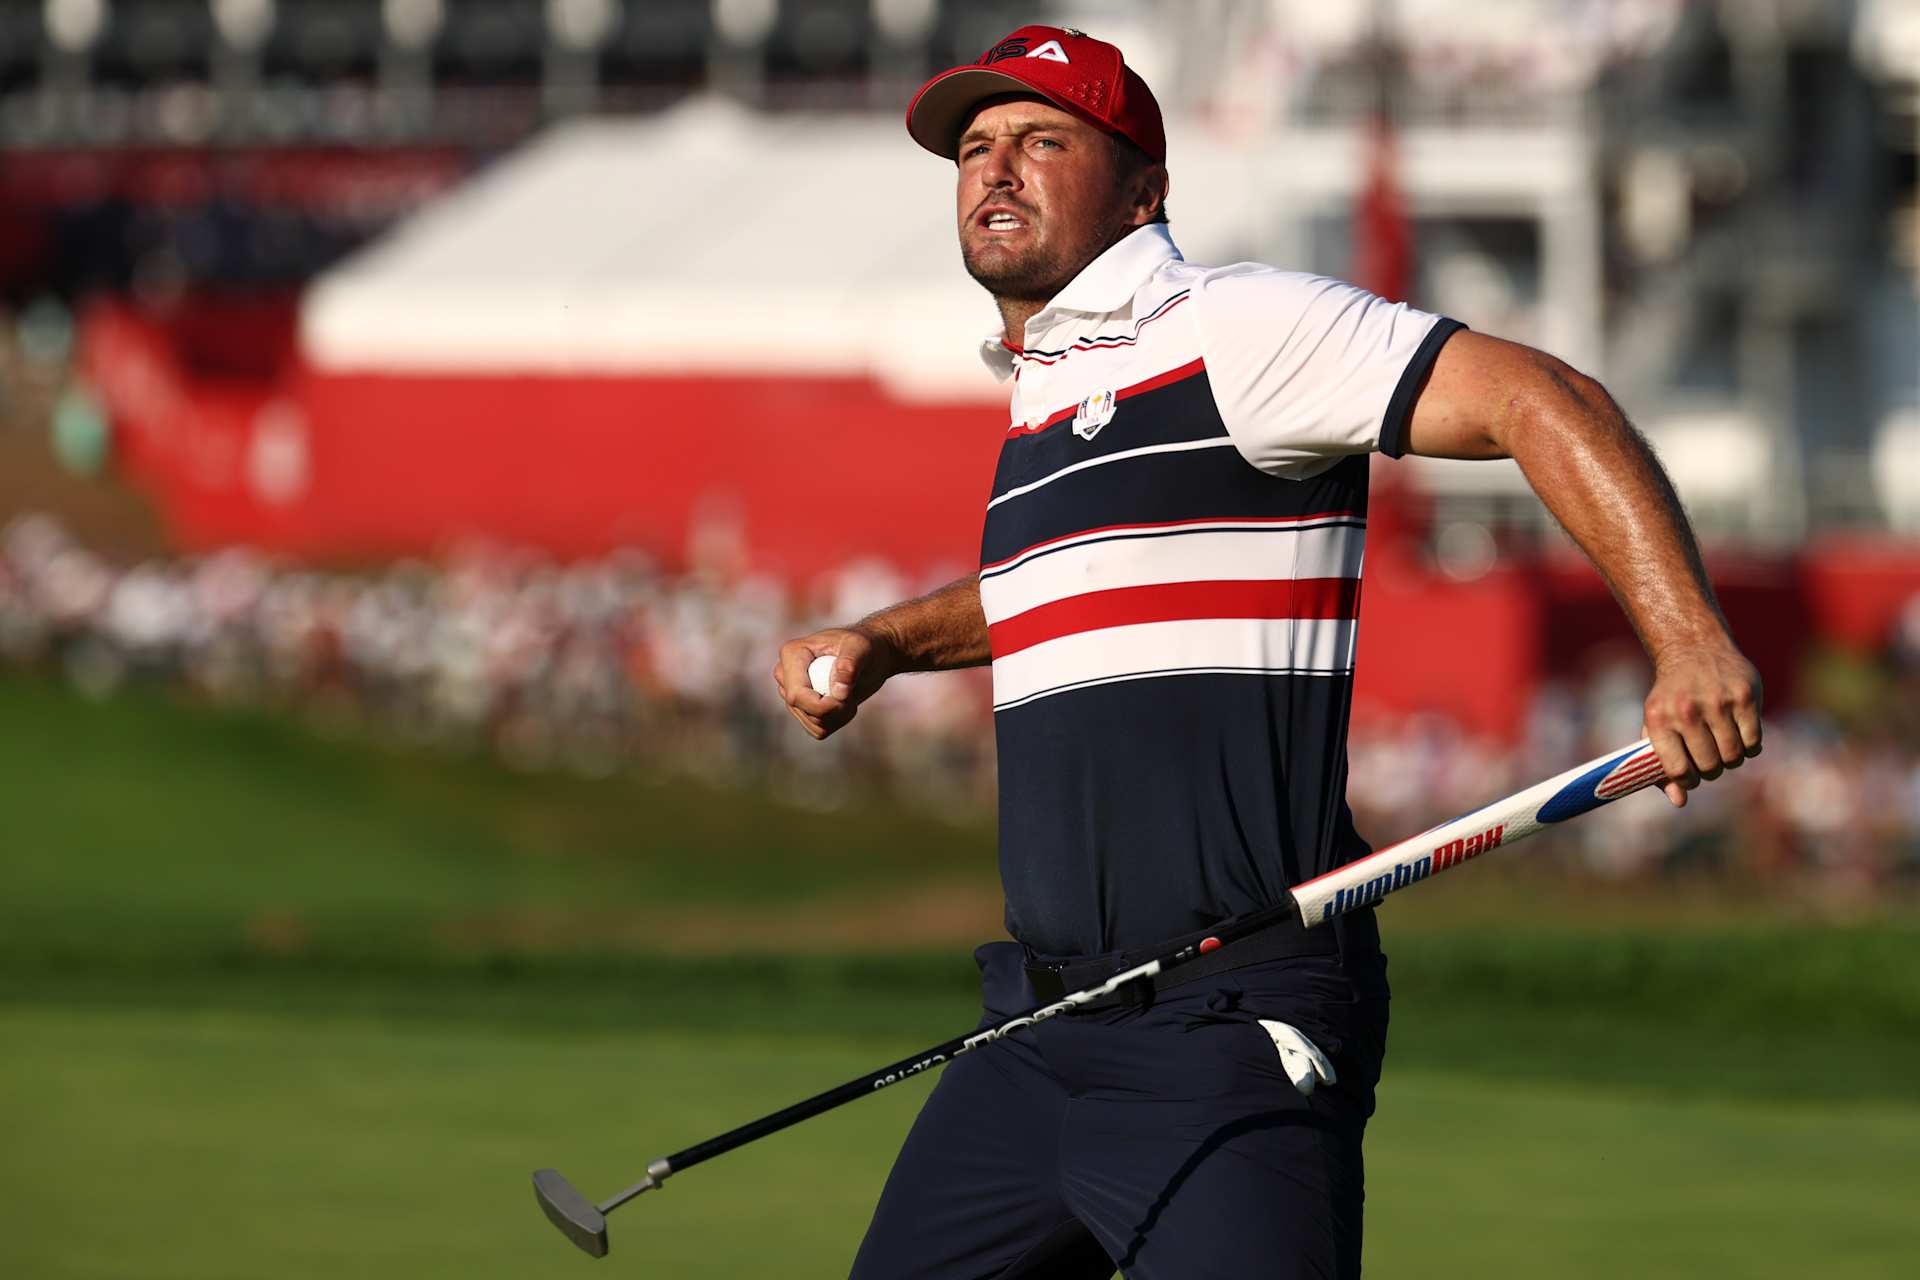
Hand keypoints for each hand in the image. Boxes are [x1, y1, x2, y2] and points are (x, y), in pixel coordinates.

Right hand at [772, 625, 895, 740]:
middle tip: (852, 695)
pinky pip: (817, 730)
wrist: (868, 656)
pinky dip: (836, 722)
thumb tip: (839, 691)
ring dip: (837, 717)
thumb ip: (850, 664)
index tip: (847, 699)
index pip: (796, 694)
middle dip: (832, 710)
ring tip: (850, 696)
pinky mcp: (801, 708)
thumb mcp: (861, 647)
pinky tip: (844, 705)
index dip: (821, 705)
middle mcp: (785, 674)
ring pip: (811, 723)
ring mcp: (791, 693)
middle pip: (801, 709)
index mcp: (791, 654)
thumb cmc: (863, 646)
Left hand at [1642, 640, 1763, 805]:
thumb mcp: (1657, 726)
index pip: (1678, 771)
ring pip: (1734, 758)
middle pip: (1710, 767)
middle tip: (1710, 758)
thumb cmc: (1672, 698)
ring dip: (1731, 759)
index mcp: (1658, 719)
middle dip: (1711, 769)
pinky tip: (1739, 732)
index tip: (1692, 774)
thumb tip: (1679, 802)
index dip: (1688, 781)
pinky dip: (1749, 746)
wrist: (1693, 649)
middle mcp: (1687, 710)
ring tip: (1723, 745)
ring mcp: (1718, 702)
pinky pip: (1754, 742)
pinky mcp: (1745, 696)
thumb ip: (1662, 766)